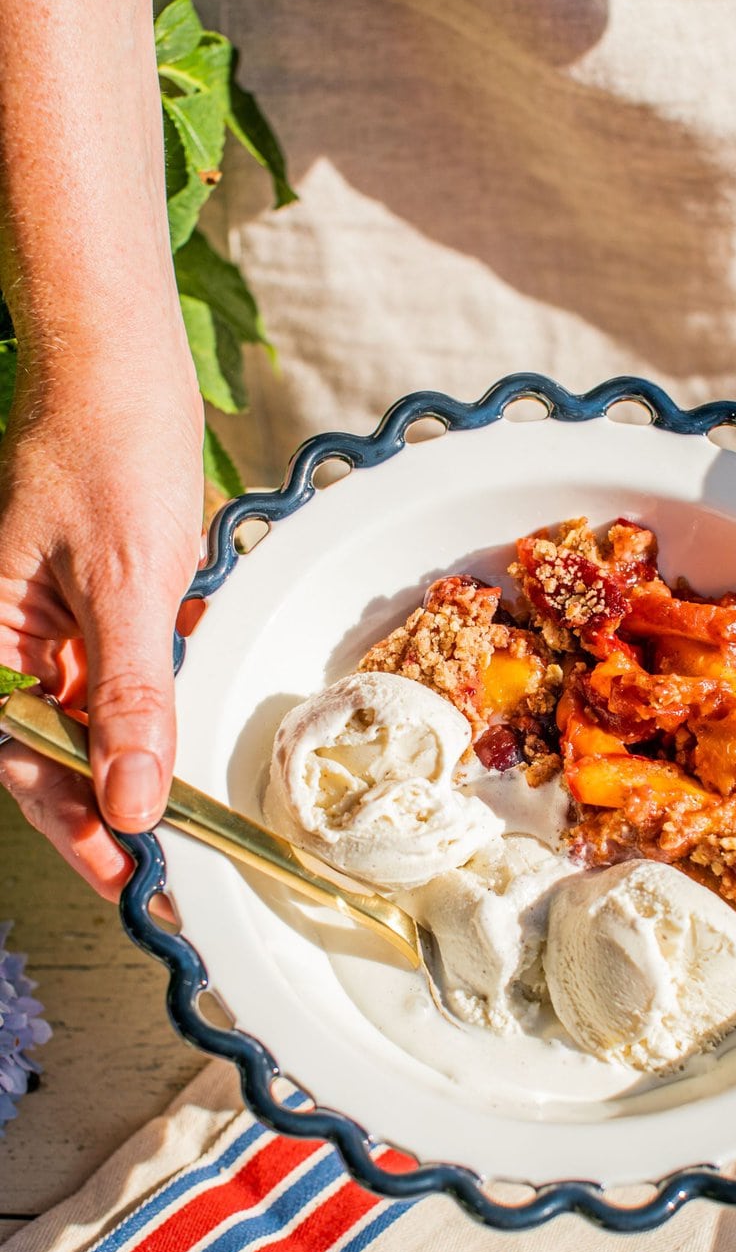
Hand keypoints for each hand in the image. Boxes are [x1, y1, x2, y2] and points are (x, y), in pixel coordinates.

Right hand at [0, 354, 203, 898]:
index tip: (137, 888)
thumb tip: (130, 800)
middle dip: (122, 815)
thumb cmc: (105, 449)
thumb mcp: (124, 583)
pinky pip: (133, 676)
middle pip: (66, 759)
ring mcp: (61, 629)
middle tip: (178, 878)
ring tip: (200, 823)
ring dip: (148, 766)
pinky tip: (199, 724)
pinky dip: (166, 702)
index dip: (84, 837)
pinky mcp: (104, 606)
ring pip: (104, 724)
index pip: (33, 769)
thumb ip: (129, 697)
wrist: (119, 363)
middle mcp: (19, 647)